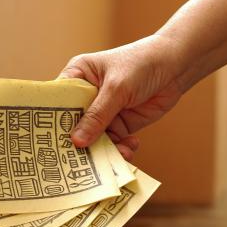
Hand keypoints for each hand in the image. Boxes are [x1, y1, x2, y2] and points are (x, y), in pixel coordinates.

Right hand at [58, 35, 185, 160]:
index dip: (53, 123)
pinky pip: (113, 144)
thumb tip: (77, 142)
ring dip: (104, 150)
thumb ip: (97, 116)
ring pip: (94, 140)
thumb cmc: (142, 64)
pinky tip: (130, 148)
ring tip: (115, 156)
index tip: (50, 144)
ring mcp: (102, 114)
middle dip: (79, 143)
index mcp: (77, 77)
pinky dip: (121, 150)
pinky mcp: (118, 126)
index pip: (57, 103)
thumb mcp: (117, 88)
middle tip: (79, 162)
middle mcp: (85, 97)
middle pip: (74, 127)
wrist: (177, 66)